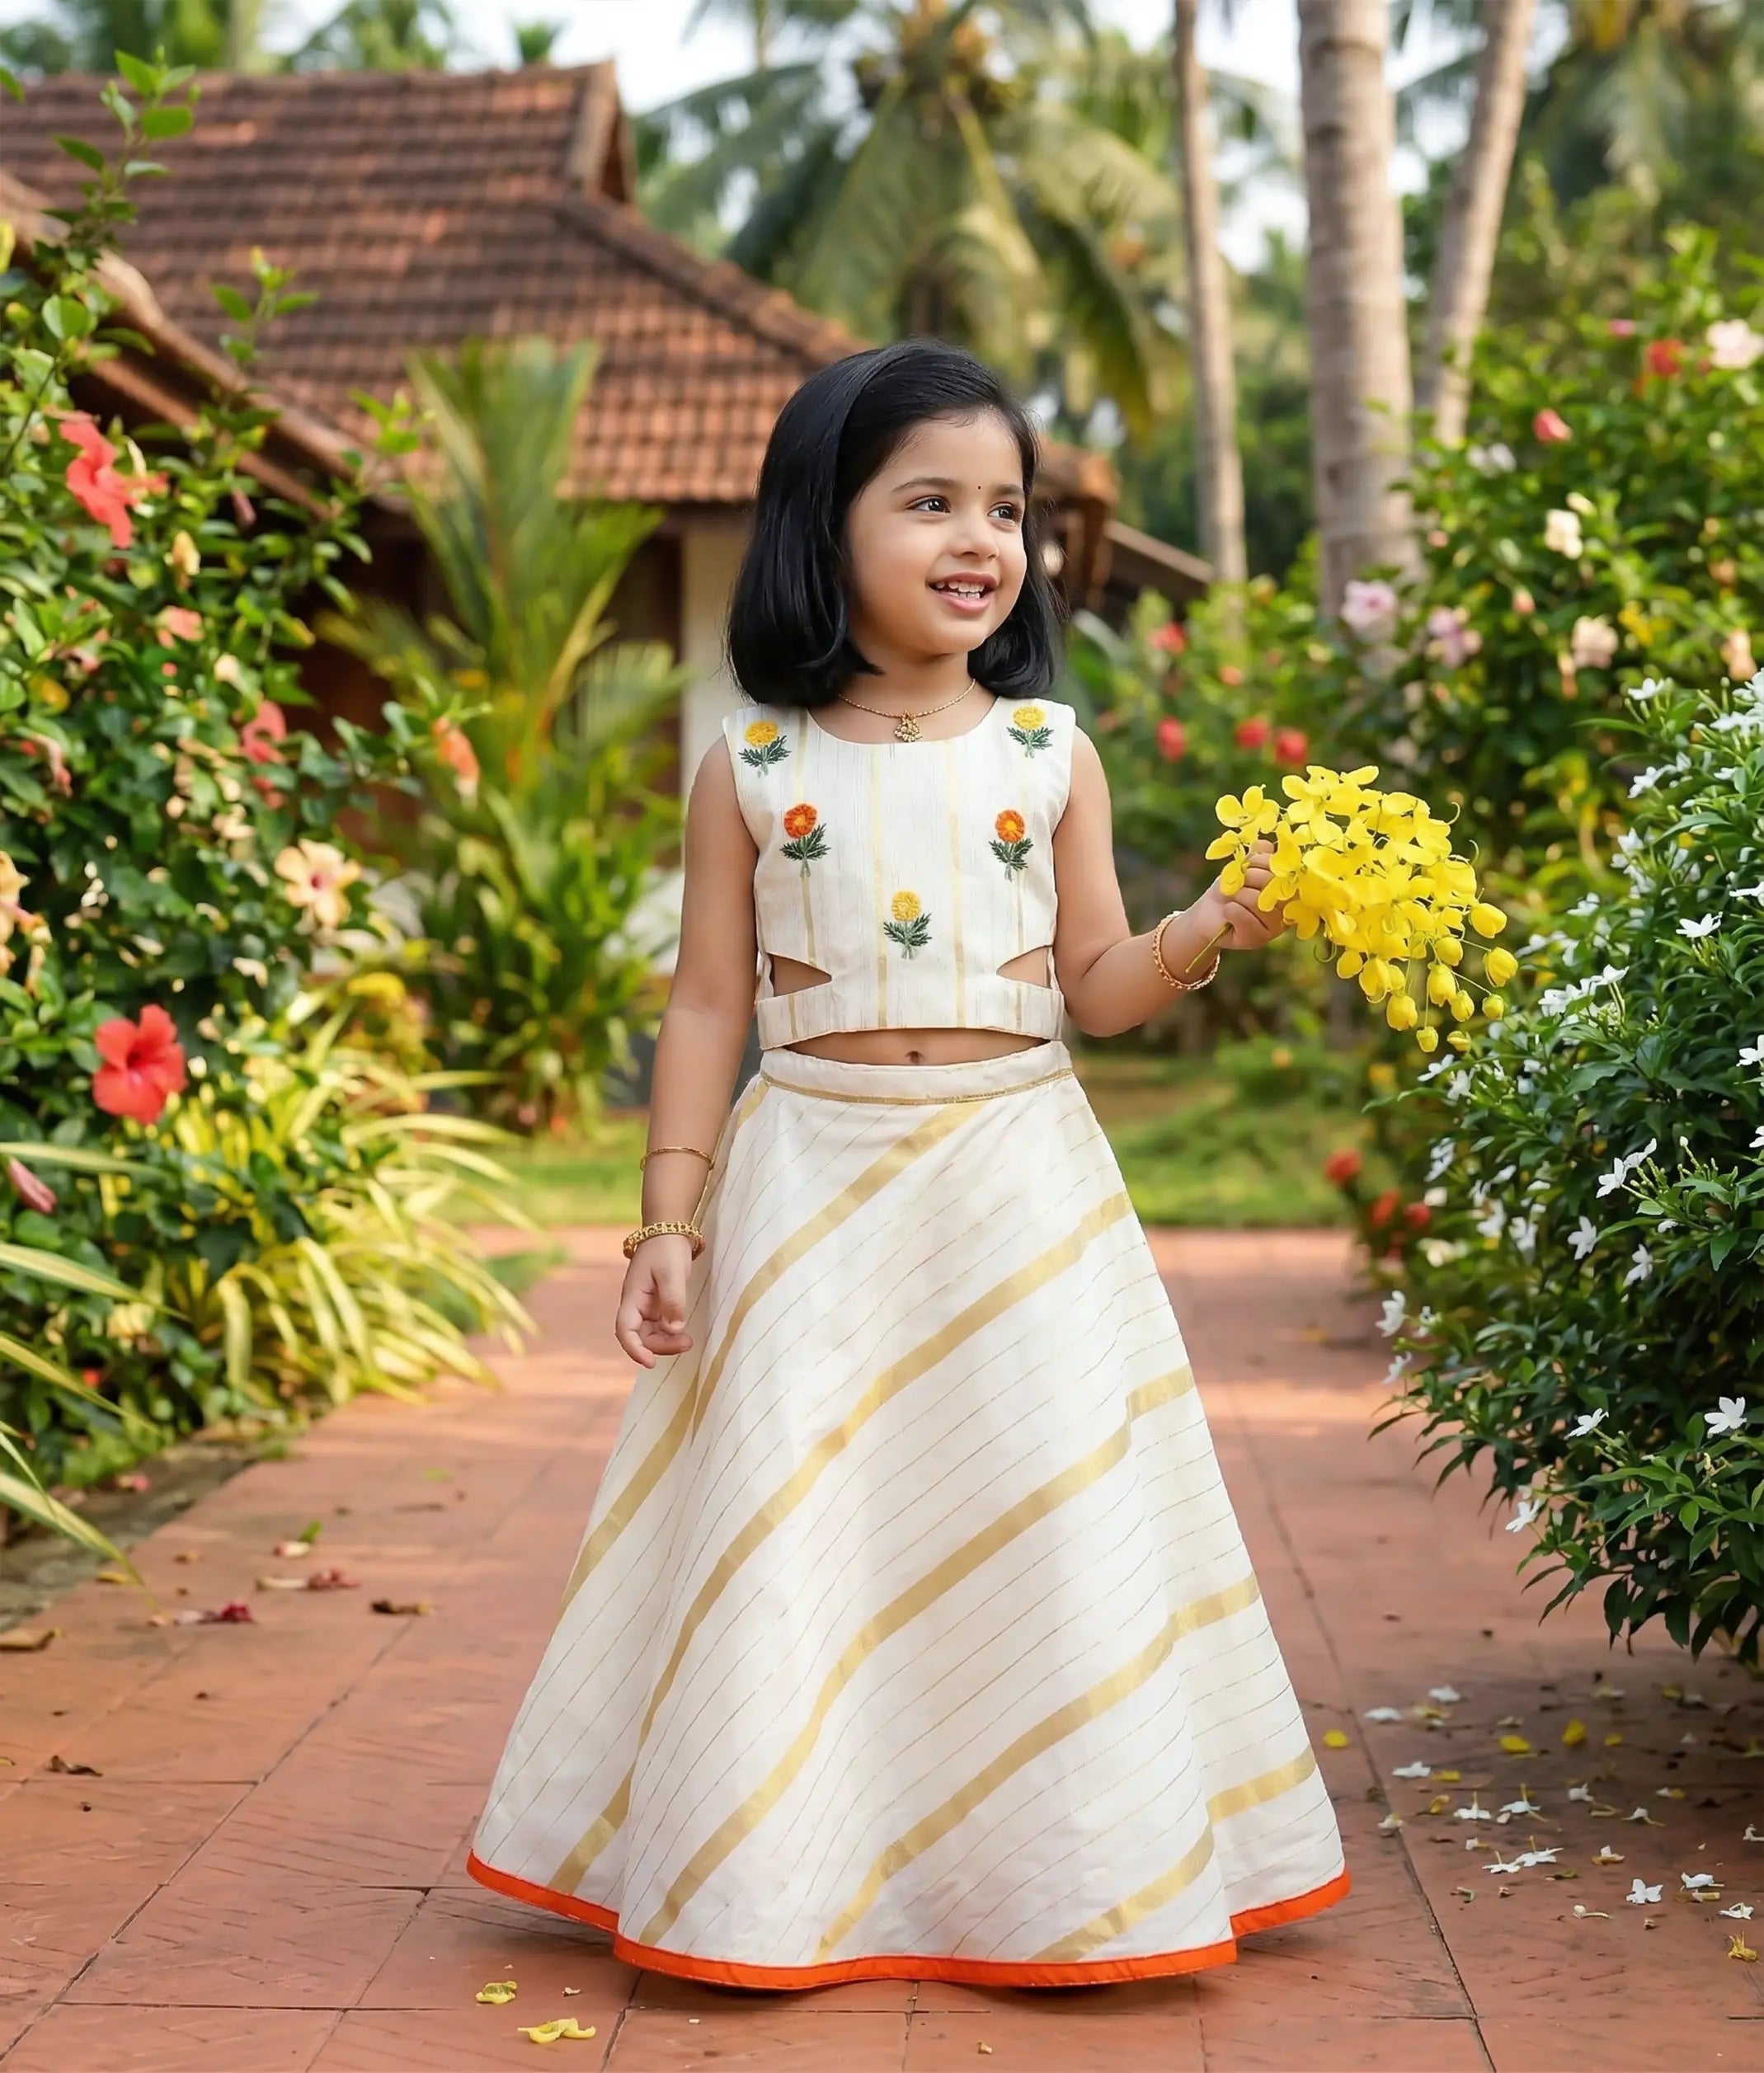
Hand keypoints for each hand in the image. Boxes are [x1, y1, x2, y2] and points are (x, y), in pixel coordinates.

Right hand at [613, 1234, 695, 1366]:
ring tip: (688, 1342)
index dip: (634, 1349)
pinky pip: (659, 1326)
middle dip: (659, 1346)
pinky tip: (683, 1333)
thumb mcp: (672, 1273)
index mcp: (632, 1297)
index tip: (650, 1362)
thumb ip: (673, 1301)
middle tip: (685, 1345)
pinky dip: (670, 1333)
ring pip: (650, 1334)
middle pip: (640, 1336)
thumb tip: (675, 1330)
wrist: (669, 1230)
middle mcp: (636, 1304)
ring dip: (666, 1342)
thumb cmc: (666, 1248)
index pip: (625, 1329)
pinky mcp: (657, 1304)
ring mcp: (646, 1305)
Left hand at [1197, 839, 1287, 952]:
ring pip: (1259, 901)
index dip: (1264, 861)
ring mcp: (1275, 926)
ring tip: (1232, 897)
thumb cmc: (1231, 887)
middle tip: (1238, 880)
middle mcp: (1288, 908)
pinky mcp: (1259, 939)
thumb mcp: (1243, 867)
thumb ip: (1258, 855)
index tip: (1248, 862)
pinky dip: (1232, 910)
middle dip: (1250, 876)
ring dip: (1239, 894)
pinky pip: (1246, 918)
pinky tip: (1229, 910)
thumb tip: (1264, 844)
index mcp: (1289, 887)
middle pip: (1274, 884)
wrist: (1210, 913)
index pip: (1286, 869)